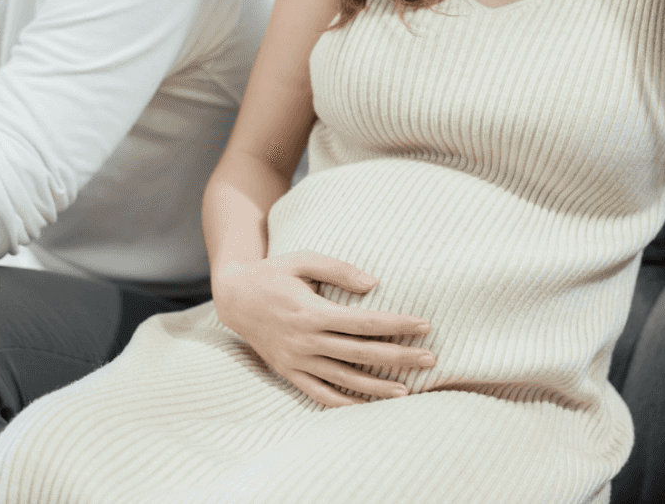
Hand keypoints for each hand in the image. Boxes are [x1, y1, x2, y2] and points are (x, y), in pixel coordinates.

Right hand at [213, 250, 435, 407]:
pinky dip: (345, 403)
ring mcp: (296, 360)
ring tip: (409, 391)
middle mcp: (304, 340)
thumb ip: (338, 270)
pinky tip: (369, 405)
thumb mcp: (302, 259)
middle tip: (430, 359)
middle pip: (360, 354)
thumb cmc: (273, 273)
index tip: (424, 326)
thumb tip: (374, 284)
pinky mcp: (288, 372)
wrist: (234, 297)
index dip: (396, 325)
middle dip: (399, 357)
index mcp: (310, 312)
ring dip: (378, 387)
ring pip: (344, 379)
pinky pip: (320, 394)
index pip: (362, 323)